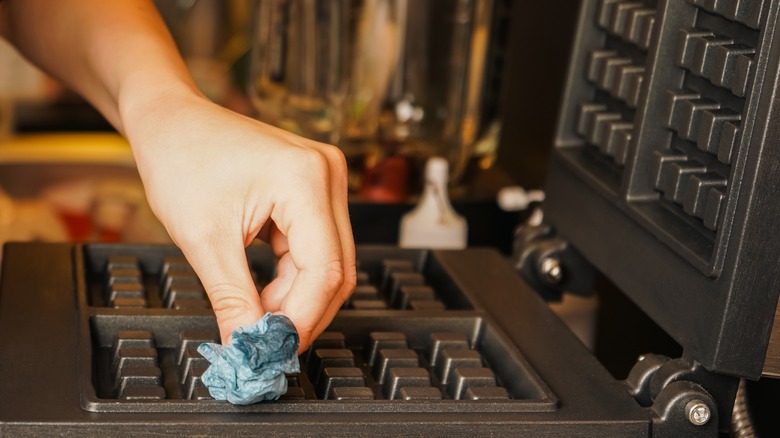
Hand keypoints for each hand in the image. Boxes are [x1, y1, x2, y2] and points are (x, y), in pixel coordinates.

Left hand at [125, 90, 355, 353]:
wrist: (171, 120)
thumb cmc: (180, 158)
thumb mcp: (203, 239)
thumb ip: (232, 298)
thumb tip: (247, 345)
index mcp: (305, 178)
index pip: (324, 268)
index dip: (303, 318)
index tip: (274, 349)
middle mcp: (327, 175)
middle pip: (336, 267)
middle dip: (303, 311)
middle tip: (267, 342)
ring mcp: (325, 180)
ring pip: (329, 262)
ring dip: (296, 296)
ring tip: (255, 311)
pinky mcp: (315, 189)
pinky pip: (317, 247)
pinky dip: (292, 276)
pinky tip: (264, 289)